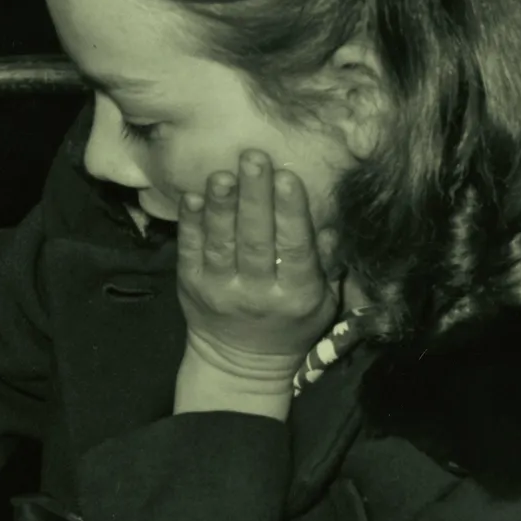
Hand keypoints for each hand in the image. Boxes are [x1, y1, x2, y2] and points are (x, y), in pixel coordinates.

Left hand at [176, 150, 340, 378]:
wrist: (241, 363)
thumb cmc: (291, 323)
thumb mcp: (323, 302)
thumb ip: (328, 263)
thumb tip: (331, 224)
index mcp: (295, 294)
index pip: (294, 248)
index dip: (290, 212)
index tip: (288, 176)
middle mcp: (256, 293)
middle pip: (255, 240)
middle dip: (254, 197)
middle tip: (253, 158)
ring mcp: (220, 290)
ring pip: (220, 243)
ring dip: (221, 206)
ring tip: (222, 174)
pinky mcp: (191, 286)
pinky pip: (190, 251)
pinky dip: (190, 223)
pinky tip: (193, 196)